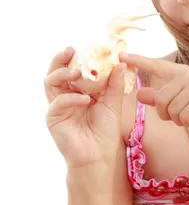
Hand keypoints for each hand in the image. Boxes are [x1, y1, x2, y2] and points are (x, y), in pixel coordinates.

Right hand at [44, 47, 126, 168]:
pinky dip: (71, 98)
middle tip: (71, 51)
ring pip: (50, 82)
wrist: (99, 156)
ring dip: (62, 74)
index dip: (78, 58)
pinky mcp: (53, 118)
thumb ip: (115, 85)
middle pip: (56, 72)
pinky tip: (85, 100)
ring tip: (77, 73)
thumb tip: (121, 63)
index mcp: (78, 91)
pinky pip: (58, 102)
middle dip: (61, 60)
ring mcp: (57, 106)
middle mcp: (65, 96)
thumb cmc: (105, 132)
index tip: (89, 48)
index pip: (73, 70)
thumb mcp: (113, 105)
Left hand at [119, 53, 188, 137]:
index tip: (121, 54)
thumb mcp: (179, 102)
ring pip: (171, 111)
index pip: (156, 65)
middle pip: (160, 100)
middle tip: (184, 114)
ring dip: (180, 120)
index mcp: (181, 73)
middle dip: (168, 114)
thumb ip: (159, 99)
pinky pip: (183, 118)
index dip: (138, 60)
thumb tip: (139, 94)